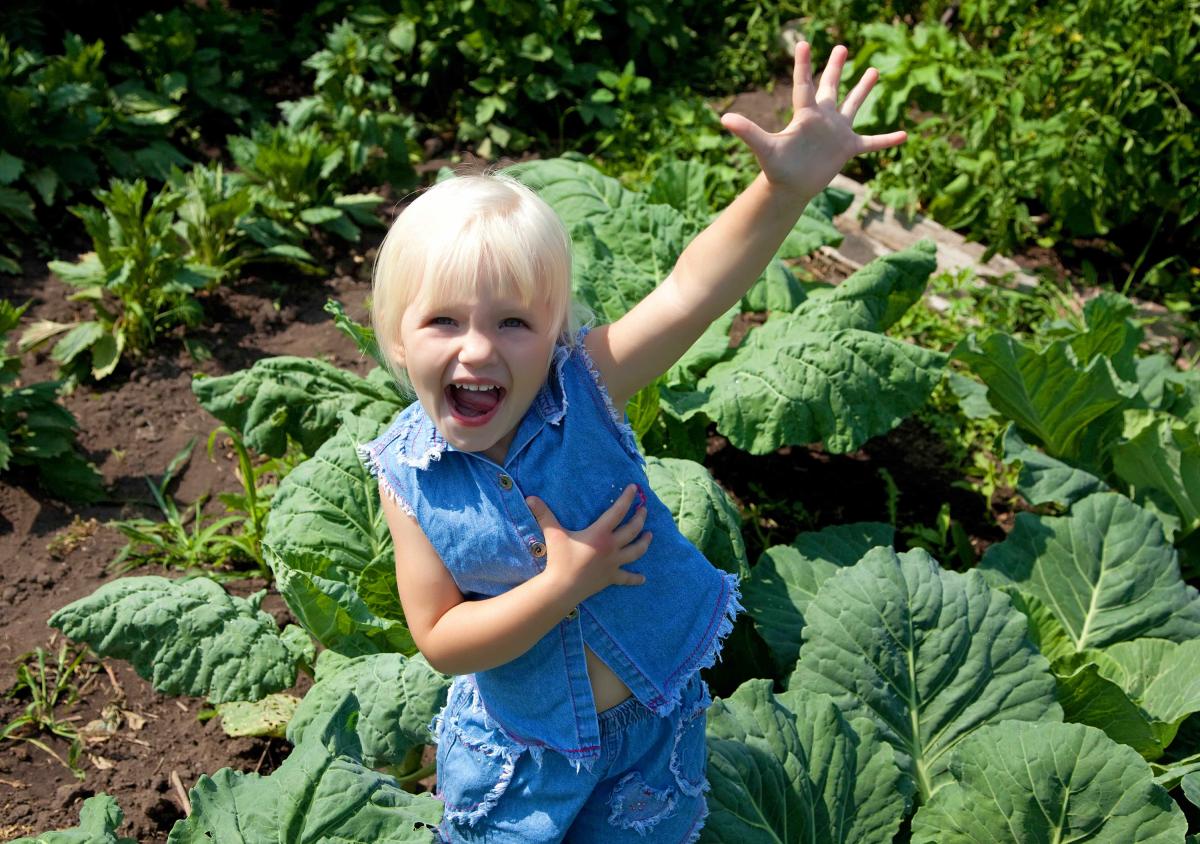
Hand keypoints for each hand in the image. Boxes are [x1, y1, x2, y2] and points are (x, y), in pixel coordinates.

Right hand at [526, 484, 649, 603]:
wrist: (562, 588)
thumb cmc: (559, 559)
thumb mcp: (553, 534)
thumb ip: (544, 514)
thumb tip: (530, 498)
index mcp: (600, 534)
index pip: (618, 511)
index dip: (627, 498)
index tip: (635, 488)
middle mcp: (611, 547)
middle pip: (632, 530)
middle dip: (640, 518)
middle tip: (644, 509)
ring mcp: (613, 564)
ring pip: (636, 551)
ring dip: (644, 542)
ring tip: (650, 535)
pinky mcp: (611, 578)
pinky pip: (627, 578)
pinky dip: (636, 578)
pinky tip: (643, 578)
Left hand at [721, 42, 906, 198]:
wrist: (790, 187)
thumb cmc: (776, 168)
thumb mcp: (765, 148)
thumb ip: (748, 132)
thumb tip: (724, 119)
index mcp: (805, 114)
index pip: (804, 85)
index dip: (804, 65)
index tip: (803, 43)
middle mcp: (822, 118)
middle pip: (830, 87)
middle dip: (836, 68)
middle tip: (841, 47)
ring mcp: (837, 132)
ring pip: (853, 106)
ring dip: (863, 90)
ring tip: (874, 71)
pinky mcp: (847, 148)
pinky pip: (871, 142)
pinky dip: (886, 140)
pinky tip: (905, 135)